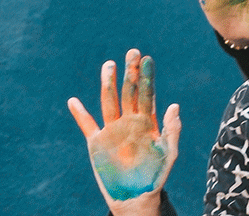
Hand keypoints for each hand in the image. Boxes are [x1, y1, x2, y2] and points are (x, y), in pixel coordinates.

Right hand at [68, 49, 180, 214]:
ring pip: (109, 102)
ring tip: (109, 65)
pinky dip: (80, 114)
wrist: (137, 195)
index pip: (147, 94)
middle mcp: (129, 122)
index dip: (147, 77)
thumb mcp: (169, 152)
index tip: (148, 59)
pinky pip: (87, 125)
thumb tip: (174, 105)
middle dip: (130, 73)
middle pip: (129, 92)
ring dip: (109, 84)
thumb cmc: (156, 174)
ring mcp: (112, 130)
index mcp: (148, 122)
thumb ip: (171, 129)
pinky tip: (74, 101)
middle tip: (132, 52)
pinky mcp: (97, 143)